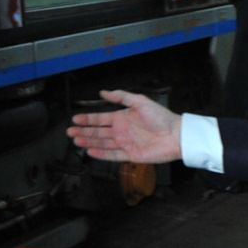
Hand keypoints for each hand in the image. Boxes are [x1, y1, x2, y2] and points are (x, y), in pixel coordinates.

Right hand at [66, 89, 182, 163]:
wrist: (176, 135)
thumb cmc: (161, 117)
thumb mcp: (140, 101)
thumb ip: (121, 97)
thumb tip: (103, 92)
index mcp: (122, 117)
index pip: (100, 119)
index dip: (88, 119)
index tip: (75, 119)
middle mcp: (121, 131)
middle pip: (98, 132)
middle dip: (83, 131)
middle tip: (70, 132)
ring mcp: (125, 143)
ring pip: (102, 143)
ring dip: (89, 142)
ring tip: (76, 141)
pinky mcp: (130, 155)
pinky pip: (112, 155)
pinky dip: (101, 154)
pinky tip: (90, 151)